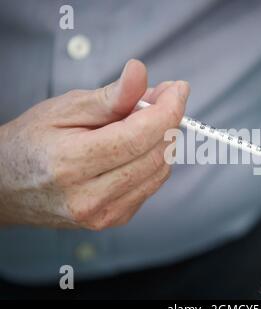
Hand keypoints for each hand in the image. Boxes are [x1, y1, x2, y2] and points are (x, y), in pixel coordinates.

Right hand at [0, 59, 189, 229]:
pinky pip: (151, 185)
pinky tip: (134, 148)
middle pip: (155, 154)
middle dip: (167, 121)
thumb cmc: (33, 142)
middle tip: (159, 98)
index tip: (178, 88)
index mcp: (71, 163)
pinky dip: (152, 160)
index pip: (139, 135)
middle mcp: (89, 197)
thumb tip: (140, 72)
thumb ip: (109, 96)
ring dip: (162, 141)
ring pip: (159, 171)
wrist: (8, 186)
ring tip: (141, 122)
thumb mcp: (65, 108)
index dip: (167, 109)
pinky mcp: (113, 219)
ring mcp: (103, 214)